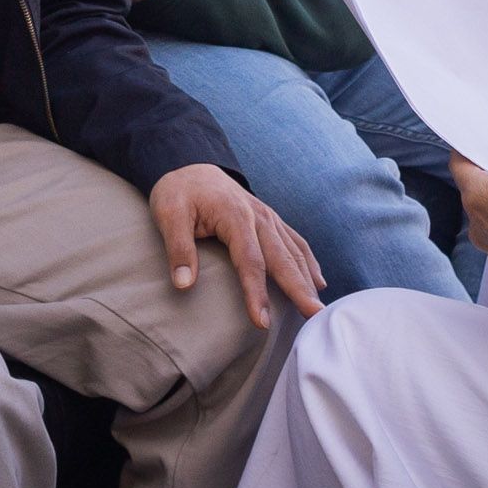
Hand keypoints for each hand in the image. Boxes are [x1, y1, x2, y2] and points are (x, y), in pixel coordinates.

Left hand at [146, 165, 325, 324]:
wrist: (191, 166)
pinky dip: (309, 262)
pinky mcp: (271, 220)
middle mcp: (259, 217)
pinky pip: (296, 241)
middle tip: (314, 317)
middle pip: (283, 259)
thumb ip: (178, 248)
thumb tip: (183, 284)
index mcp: (235, 216)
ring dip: (308, 280)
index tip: (262, 321)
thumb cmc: (179, 192)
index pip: (250, 261)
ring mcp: (268, 217)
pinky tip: (318, 281)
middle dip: (299, 290)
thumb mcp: (169, 215)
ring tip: (319, 309)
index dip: (257, 293)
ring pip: (294, 252)